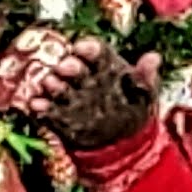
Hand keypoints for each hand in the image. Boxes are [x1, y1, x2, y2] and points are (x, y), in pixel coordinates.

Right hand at [19, 36, 160, 151]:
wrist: (121, 142)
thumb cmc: (133, 109)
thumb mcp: (144, 94)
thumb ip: (146, 76)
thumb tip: (154, 57)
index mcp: (105, 66)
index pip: (96, 52)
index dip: (88, 49)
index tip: (82, 48)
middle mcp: (83, 77)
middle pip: (74, 67)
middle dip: (69, 66)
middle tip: (65, 67)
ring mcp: (69, 95)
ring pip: (58, 86)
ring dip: (53, 84)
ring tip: (50, 83)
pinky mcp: (58, 115)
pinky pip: (47, 109)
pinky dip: (41, 107)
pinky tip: (37, 105)